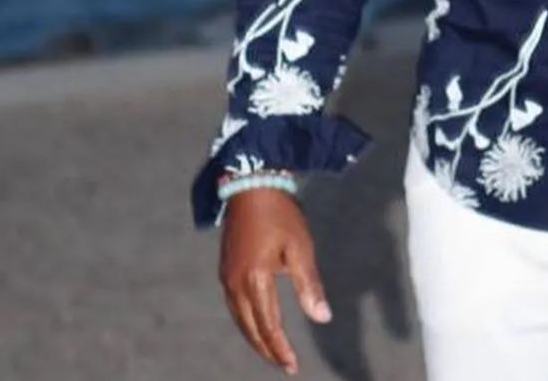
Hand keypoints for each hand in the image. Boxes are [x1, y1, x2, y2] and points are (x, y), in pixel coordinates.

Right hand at [219, 188, 332, 373]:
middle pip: (250, 329)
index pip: (268, 326)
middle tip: (284, 364)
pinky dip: (246, 322)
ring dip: (255, 338)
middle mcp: (236, 285)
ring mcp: (227, 277)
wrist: (250, 185)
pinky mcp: (225, 269)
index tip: (293, 366)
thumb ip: (308, 285)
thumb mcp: (300, 247)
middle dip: (267, 349)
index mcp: (255, 281)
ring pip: (240, 319)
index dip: (281, 349)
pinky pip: (234, 306)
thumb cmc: (280, 215)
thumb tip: (322, 318)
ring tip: (271, 350)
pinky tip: (255, 322)